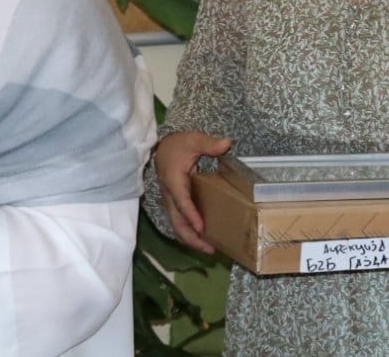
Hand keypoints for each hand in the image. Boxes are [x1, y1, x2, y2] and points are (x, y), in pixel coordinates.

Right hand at [154, 131, 231, 253]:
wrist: (162, 148)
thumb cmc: (178, 145)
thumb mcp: (193, 140)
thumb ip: (209, 143)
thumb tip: (226, 144)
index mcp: (174, 181)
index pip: (182, 201)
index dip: (191, 215)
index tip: (202, 228)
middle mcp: (170, 195)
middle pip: (177, 222)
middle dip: (192, 237)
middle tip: (210, 249)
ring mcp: (172, 202)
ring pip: (178, 225)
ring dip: (192, 239)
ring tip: (210, 249)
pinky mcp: (176, 204)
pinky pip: (181, 222)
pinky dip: (191, 233)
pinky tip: (205, 238)